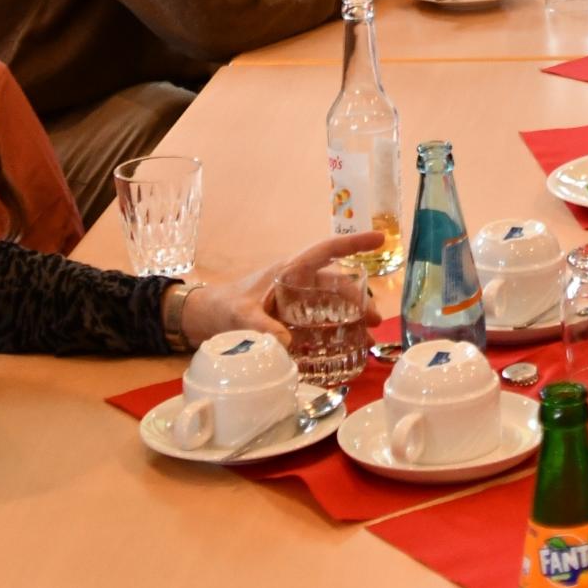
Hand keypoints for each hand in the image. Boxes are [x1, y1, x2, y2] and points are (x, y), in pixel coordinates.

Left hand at [178, 232, 385, 347]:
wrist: (207, 320)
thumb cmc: (225, 307)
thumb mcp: (241, 316)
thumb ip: (261, 326)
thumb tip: (288, 342)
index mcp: (291, 270)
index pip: (327, 250)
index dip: (353, 242)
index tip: (380, 238)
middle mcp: (300, 283)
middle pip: (337, 284)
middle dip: (359, 297)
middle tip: (373, 319)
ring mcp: (299, 302)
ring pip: (334, 304)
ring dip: (352, 318)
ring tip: (366, 338)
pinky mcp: (295, 321)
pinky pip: (322, 324)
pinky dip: (337, 334)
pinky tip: (347, 350)